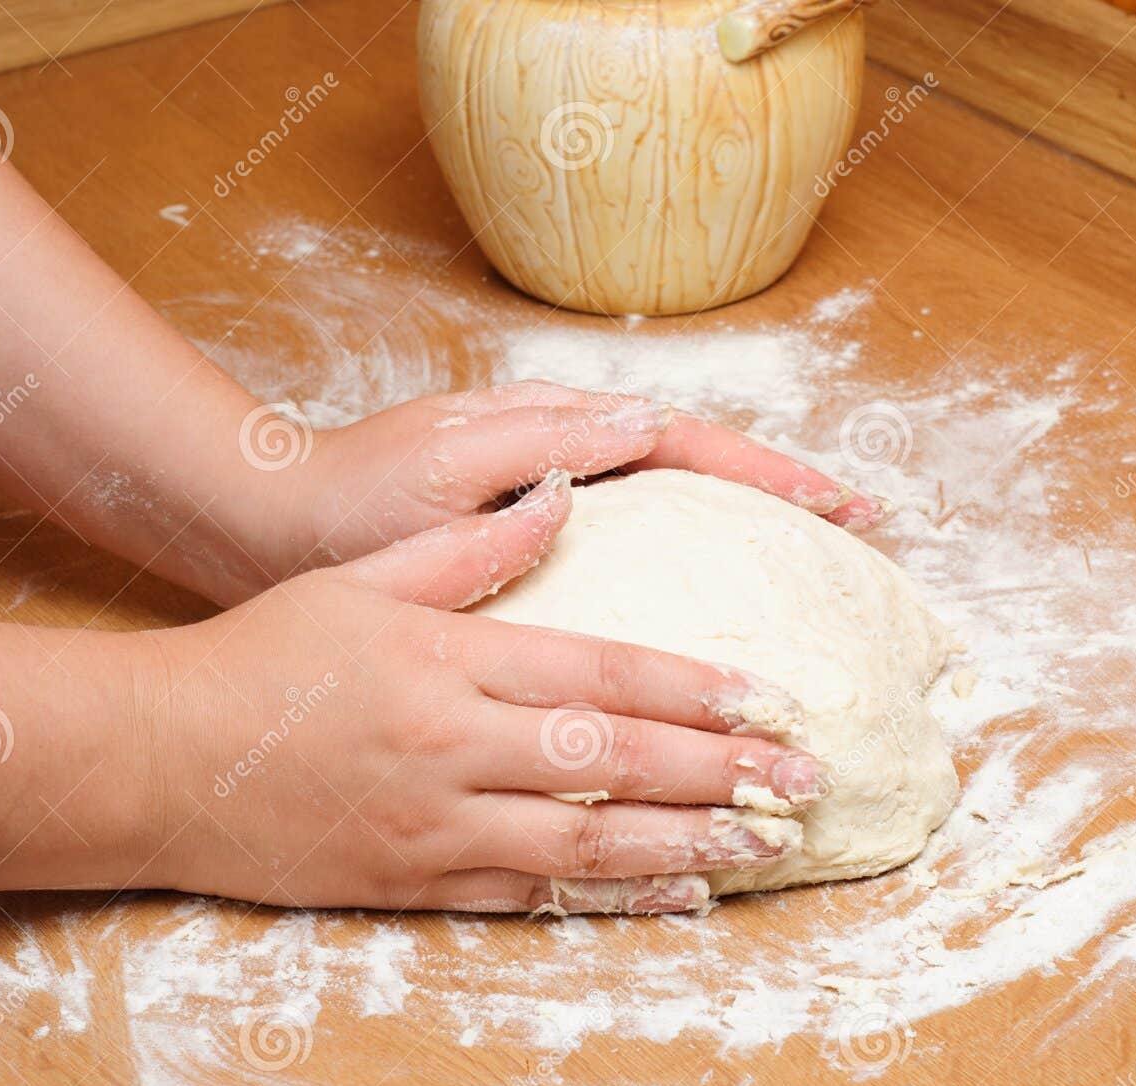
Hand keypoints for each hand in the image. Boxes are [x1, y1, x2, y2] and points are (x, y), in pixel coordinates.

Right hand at [143, 475, 823, 914]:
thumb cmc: (261, 658)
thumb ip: (470, 546)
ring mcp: (434, 826)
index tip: (772, 701)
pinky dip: (608, 899)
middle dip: (722, 773)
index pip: (602, 674)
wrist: (155, 760)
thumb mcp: (361, 576)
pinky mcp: (413, 883)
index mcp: (450, 661)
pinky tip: (673, 893)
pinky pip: (528, 899)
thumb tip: (564, 493)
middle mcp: (453, 747)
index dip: (696, 691)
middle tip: (806, 780)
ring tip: (767, 846)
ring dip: (687, 845)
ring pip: (585, 844)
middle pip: (613, 762)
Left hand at [259, 381, 884, 598]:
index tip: (838, 503)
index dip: (767, 474)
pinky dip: (686, 577)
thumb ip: (541, 439)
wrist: (274, 528)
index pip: (688, 442)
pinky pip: (633, 556)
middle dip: (782, 496)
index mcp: (557, 433)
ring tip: (815, 570)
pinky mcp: (536, 547)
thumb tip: (646, 419)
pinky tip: (715, 616)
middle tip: (861, 528)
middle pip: (701, 471)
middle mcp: (570, 461)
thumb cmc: (351, 498)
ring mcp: (557, 504)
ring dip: (747, 533)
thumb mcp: (440, 462)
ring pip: (676, 513)